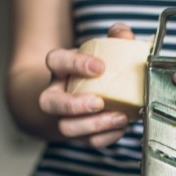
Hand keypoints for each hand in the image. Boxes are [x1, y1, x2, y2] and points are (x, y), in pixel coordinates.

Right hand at [38, 24, 134, 147]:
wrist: (80, 95)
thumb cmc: (93, 71)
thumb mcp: (100, 50)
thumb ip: (115, 39)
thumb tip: (124, 34)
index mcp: (59, 68)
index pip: (56, 61)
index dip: (75, 64)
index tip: (100, 67)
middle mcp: (55, 94)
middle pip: (51, 103)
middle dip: (74, 105)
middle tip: (99, 102)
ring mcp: (63, 117)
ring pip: (66, 127)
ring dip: (93, 126)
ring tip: (119, 117)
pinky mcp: (77, 134)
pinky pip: (87, 141)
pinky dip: (106, 137)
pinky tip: (121, 128)